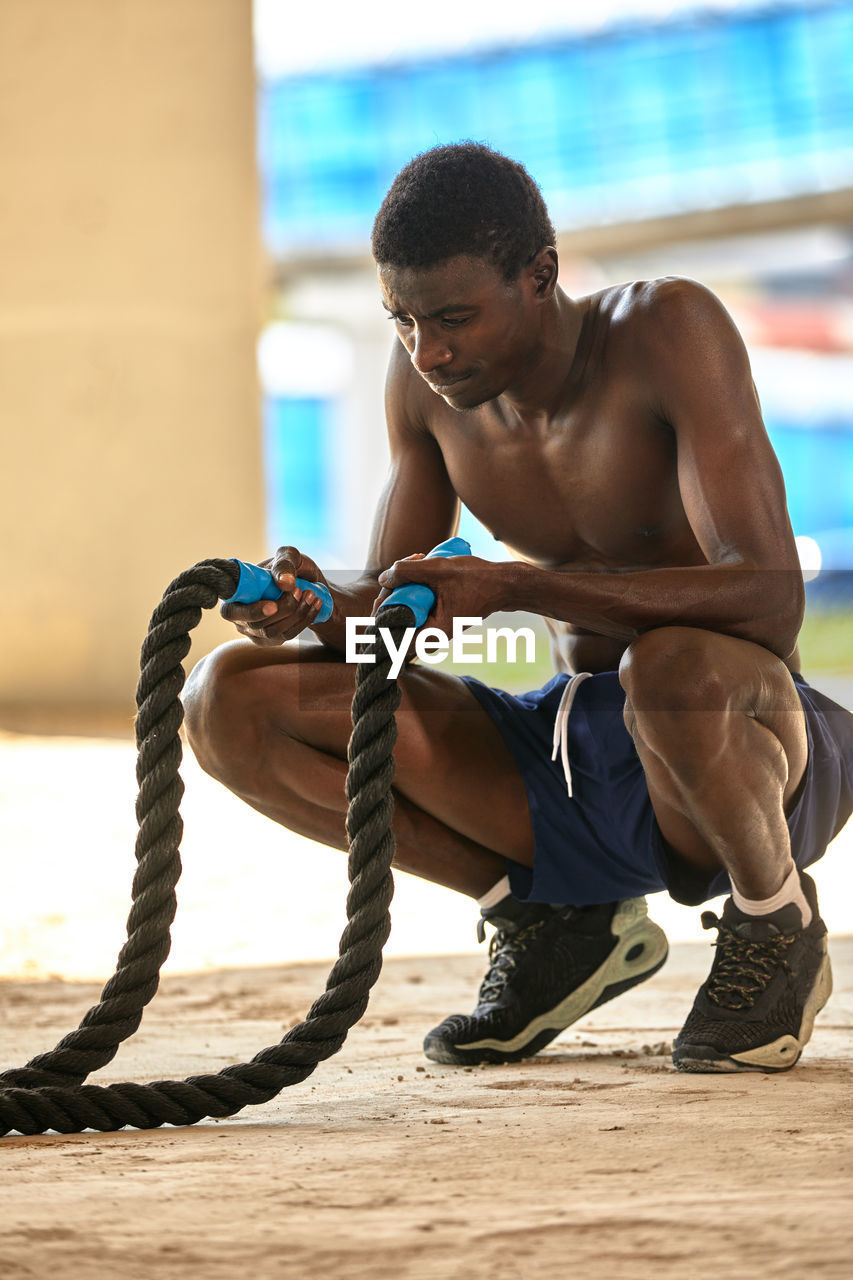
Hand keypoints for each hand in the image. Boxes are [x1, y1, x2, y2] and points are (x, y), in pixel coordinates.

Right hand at [220, 546, 331, 645]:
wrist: (309, 583)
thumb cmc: (291, 568)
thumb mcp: (289, 556)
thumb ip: (285, 563)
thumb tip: (285, 583)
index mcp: (235, 594)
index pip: (230, 611)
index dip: (250, 612)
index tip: (273, 605)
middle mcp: (240, 617)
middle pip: (256, 625)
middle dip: (284, 609)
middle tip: (301, 591)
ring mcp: (255, 631)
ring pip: (273, 633)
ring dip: (297, 614)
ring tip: (311, 595)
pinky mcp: (272, 638)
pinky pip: (287, 636)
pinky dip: (305, 620)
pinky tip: (315, 605)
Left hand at [374, 552, 501, 632]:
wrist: (505, 584)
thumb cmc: (477, 579)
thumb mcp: (439, 570)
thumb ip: (407, 572)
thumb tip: (383, 578)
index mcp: (432, 634)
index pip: (393, 634)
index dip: (383, 611)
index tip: (386, 588)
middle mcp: (432, 636)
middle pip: (396, 618)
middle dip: (395, 590)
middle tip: (403, 566)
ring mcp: (435, 628)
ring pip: (406, 608)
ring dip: (405, 585)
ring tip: (417, 558)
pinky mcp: (438, 617)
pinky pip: (417, 604)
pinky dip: (416, 586)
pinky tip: (423, 562)